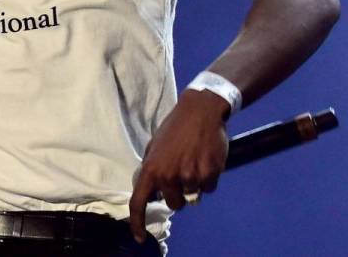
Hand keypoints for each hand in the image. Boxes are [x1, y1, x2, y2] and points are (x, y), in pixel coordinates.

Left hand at [128, 88, 229, 241]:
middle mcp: (168, 176)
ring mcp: (189, 176)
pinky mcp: (209, 174)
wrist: (200, 111)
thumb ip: (152, 170)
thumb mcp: (155, 147)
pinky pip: (209, 188)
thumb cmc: (175, 128)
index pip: (138, 202)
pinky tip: (207, 159)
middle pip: (174, 204)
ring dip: (195, 184)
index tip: (139, 236)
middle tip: (182, 172)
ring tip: (194, 161)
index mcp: (150, 169)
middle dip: (178, 194)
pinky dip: (209, 178)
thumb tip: (151, 191)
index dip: (137, 222)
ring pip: (194, 196)